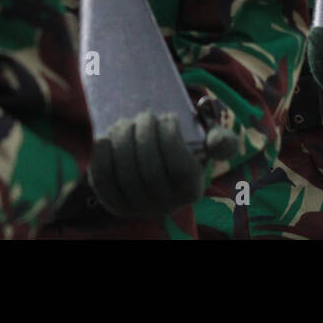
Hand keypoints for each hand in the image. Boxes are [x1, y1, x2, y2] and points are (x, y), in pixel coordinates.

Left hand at [89, 111, 231, 218]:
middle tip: (145, 114)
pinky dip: (101, 157)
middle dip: (145, 134)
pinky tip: (104, 137)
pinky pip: (103, 182)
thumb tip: (219, 142)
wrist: (154, 164)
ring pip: (125, 174)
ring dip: (123, 141)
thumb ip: (221, 141)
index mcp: (191, 190)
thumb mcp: (206, 144)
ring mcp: (137, 208)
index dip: (171, 137)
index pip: (179, 165)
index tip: (168, 116)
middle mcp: (165, 206)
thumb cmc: (183, 148)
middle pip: (150, 170)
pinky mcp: (113, 203)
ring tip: (126, 122)